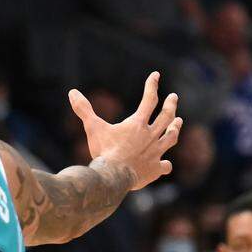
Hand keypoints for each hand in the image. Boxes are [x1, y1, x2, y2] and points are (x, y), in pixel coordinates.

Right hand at [68, 71, 181, 190]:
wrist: (114, 176)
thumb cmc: (104, 150)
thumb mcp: (92, 127)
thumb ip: (84, 109)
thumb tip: (72, 92)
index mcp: (137, 124)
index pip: (149, 100)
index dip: (152, 85)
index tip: (156, 75)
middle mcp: (150, 136)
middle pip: (166, 117)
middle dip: (171, 105)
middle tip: (174, 97)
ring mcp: (155, 153)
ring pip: (170, 138)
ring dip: (175, 128)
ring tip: (179, 121)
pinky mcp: (155, 169)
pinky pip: (165, 165)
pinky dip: (165, 164)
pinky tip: (166, 164)